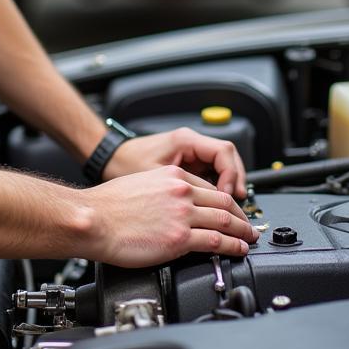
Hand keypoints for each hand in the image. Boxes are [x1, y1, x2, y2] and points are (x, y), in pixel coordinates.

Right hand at [82, 165, 258, 267]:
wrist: (93, 219)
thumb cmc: (107, 205)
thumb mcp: (140, 183)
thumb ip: (162, 192)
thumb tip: (172, 207)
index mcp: (172, 177)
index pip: (210, 188)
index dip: (226, 201)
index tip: (231, 210)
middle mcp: (181, 192)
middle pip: (224, 202)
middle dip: (241, 215)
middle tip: (249, 225)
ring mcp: (182, 215)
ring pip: (225, 221)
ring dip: (243, 231)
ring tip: (250, 239)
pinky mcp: (179, 238)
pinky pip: (216, 242)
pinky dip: (233, 246)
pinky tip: (239, 249)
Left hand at [104, 127, 246, 198]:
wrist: (109, 160)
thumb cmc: (125, 165)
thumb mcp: (156, 179)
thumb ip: (185, 191)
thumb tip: (210, 206)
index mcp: (185, 141)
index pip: (223, 152)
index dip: (232, 176)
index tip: (230, 197)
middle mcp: (190, 143)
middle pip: (228, 157)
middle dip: (237, 181)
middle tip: (239, 205)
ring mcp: (189, 152)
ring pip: (222, 165)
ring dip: (229, 185)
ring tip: (232, 208)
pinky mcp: (185, 162)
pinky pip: (210, 172)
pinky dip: (217, 187)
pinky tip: (216, 204)